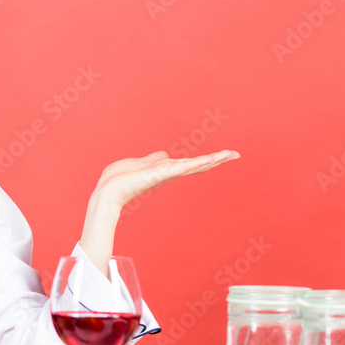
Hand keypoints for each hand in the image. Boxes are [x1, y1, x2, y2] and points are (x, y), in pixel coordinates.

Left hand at [94, 149, 240, 212]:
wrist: (108, 190)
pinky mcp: (159, 174)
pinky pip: (181, 166)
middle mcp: (168, 173)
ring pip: (193, 165)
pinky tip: (209, 159)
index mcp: (164, 170)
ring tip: (229, 154)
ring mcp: (165, 174)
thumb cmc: (120, 179)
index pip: (189, 164)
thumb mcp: (140, 163)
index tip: (222, 155)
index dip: (205, 160)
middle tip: (235, 154)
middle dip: (216, 159)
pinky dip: (195, 163)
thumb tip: (165, 154)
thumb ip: (154, 159)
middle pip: (197, 165)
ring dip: (212, 159)